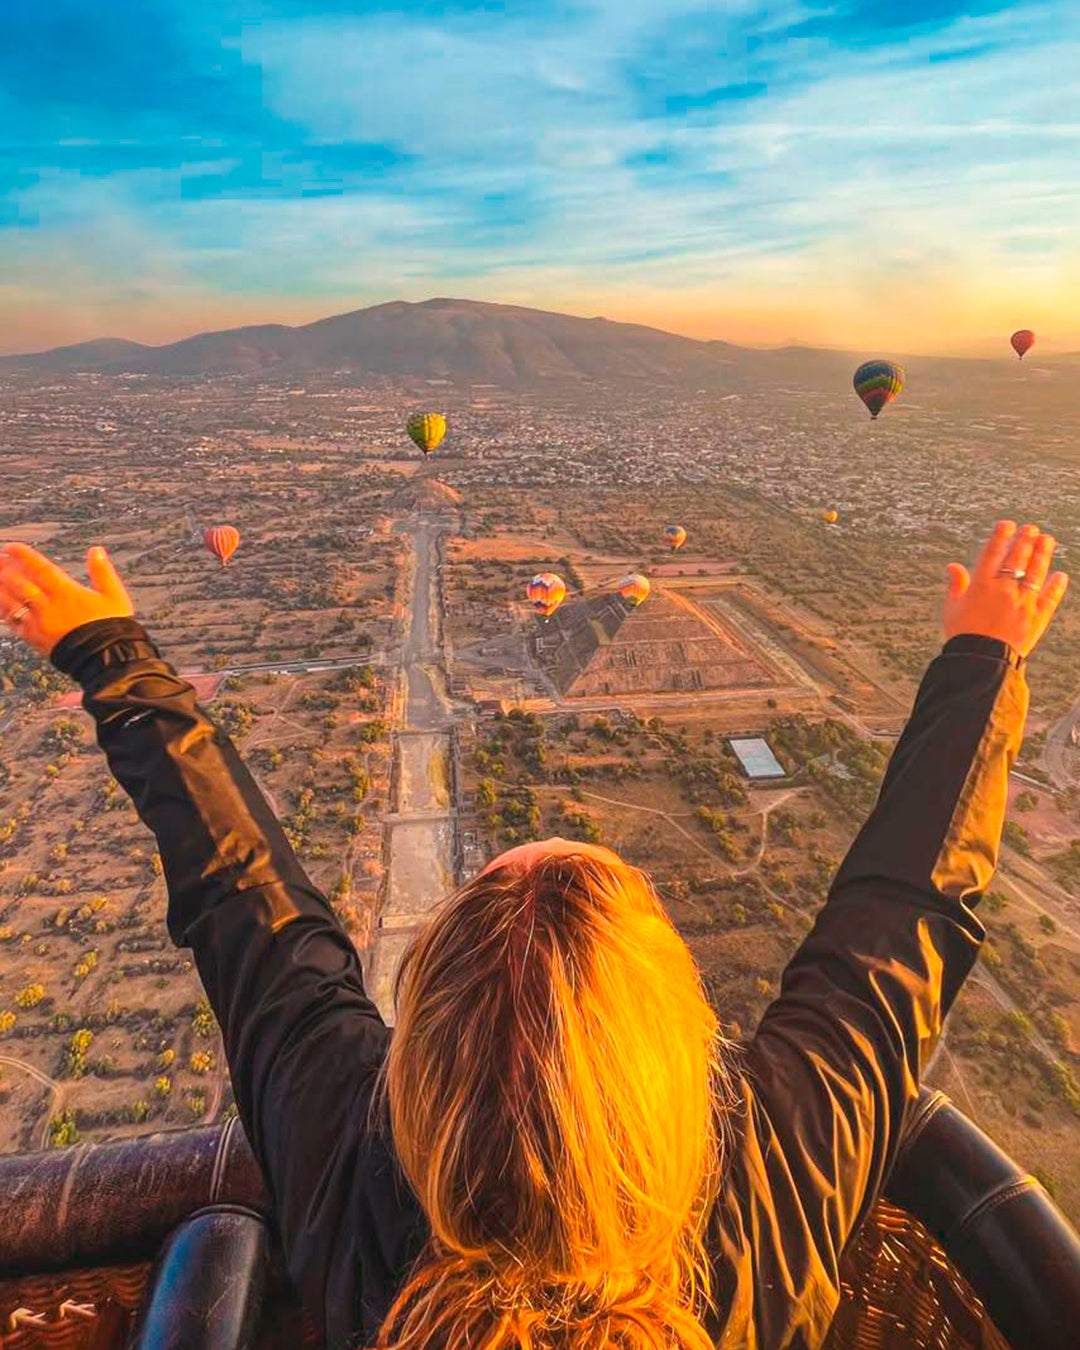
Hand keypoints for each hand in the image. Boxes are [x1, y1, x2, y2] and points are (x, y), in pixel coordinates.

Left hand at [0, 543, 134, 657]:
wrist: (106, 659)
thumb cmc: (112, 627)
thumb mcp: (114, 596)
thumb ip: (102, 572)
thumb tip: (95, 550)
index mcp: (66, 593)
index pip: (40, 569)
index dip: (24, 556)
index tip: (12, 547)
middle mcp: (48, 606)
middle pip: (18, 583)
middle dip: (5, 569)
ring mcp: (39, 623)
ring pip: (10, 602)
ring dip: (0, 588)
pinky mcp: (34, 639)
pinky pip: (12, 622)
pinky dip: (4, 610)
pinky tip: (1, 604)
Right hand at [944, 520, 1067, 657]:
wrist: (981, 660)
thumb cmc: (962, 635)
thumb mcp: (952, 608)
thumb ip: (956, 585)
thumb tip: (953, 566)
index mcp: (981, 585)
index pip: (993, 553)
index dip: (1001, 536)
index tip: (1008, 524)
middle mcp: (1004, 589)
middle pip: (1017, 558)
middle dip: (1025, 540)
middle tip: (1032, 528)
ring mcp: (1023, 602)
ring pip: (1036, 572)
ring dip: (1043, 553)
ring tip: (1047, 540)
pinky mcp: (1037, 617)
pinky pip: (1050, 597)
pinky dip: (1056, 585)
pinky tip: (1060, 575)